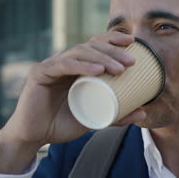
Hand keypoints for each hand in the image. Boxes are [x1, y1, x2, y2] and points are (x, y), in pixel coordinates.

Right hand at [0, 32, 145, 173]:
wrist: (35, 137)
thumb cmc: (62, 124)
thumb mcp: (94, 119)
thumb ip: (116, 115)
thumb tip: (143, 111)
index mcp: (76, 67)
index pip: (95, 45)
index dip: (113, 40)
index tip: (133, 42)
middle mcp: (64, 61)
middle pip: (90, 46)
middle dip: (112, 51)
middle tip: (131, 62)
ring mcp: (51, 65)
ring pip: (79, 53)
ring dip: (101, 58)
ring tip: (119, 69)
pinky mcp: (40, 73)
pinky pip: (62, 65)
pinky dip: (81, 66)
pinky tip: (97, 70)